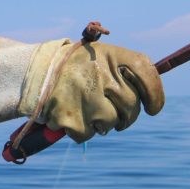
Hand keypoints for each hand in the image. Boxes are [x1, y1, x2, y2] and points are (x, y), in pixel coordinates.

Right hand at [20, 40, 164, 142]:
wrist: (33, 74)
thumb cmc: (75, 68)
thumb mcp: (99, 58)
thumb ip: (125, 73)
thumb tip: (152, 99)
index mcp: (110, 54)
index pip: (145, 71)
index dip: (155, 94)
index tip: (153, 108)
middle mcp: (99, 73)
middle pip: (131, 106)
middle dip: (127, 116)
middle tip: (117, 115)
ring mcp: (85, 97)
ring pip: (112, 123)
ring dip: (103, 123)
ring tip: (86, 110)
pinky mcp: (70, 118)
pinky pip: (88, 134)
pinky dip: (82, 130)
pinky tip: (71, 115)